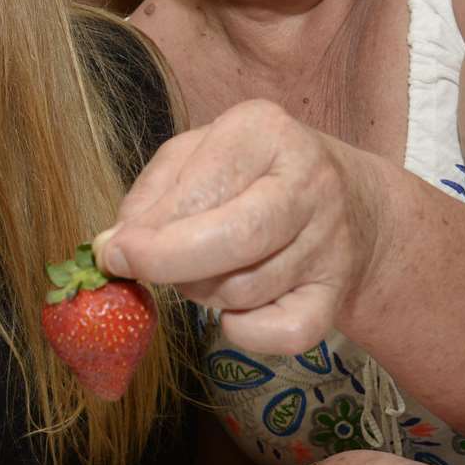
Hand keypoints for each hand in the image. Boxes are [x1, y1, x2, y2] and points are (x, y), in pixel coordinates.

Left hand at [96, 99, 383, 354]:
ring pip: (246, 289)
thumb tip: (114, 247)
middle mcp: (307, 182)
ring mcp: (330, 241)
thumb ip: (152, 192)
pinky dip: (247, 332)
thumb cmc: (252, 174)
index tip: (113, 251)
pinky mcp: (337, 293)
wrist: (350, 205)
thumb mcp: (197, 155)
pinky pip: (285, 332)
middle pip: (236, 237)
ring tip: (200, 271)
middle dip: (169, 262)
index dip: (150, 230)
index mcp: (264, 131)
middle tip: (129, 268)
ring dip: (202, 292)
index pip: (202, 188)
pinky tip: (234, 310)